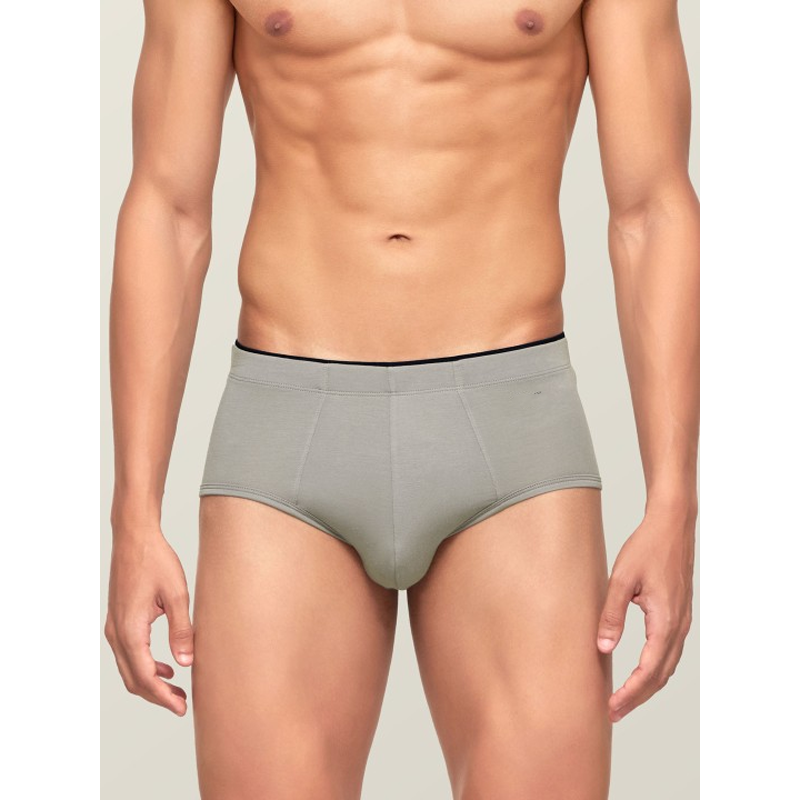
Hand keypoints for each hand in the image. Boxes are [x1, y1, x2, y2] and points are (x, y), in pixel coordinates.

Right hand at [104, 527, 193, 715]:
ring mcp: (114, 628)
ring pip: (129, 668)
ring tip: (177, 689)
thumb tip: (186, 663)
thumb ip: (181, 630)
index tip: (181, 708)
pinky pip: (129, 654)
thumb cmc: (155, 560)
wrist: (134, 538)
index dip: (163, 697)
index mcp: (130, 630)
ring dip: (151, 683)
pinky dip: (145, 666)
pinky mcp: (119, 621)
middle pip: (134, 679)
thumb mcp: (177, 594)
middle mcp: (117, 633)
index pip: (145, 676)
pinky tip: (166, 666)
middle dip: (157, 696)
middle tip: (182, 704)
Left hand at [597, 504, 694, 721]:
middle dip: (637, 697)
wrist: (672, 526)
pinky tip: (640, 673)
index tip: (611, 707)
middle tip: (612, 712)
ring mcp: (682, 622)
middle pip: (660, 676)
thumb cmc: (647, 547)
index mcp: (665, 621)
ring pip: (667, 666)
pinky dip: (655, 670)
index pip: (648, 670)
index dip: (630, 693)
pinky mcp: (679, 615)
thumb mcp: (622, 579)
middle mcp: (678, 626)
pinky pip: (669, 653)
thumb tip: (603, 648)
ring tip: (623, 699)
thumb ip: (612, 614)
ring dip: (646, 686)